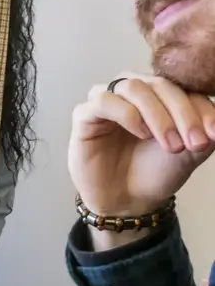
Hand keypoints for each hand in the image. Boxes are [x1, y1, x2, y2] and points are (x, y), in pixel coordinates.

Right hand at [69, 74, 214, 218]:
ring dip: (157, 114)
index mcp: (160, 94)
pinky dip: (127, 114)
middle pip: (160, 84)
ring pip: (132, 87)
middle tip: (193, 143)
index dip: (200, 107)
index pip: (183, 86)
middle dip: (182, 113)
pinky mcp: (84, 115)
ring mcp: (107, 100)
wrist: (127, 200)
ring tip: (171, 145)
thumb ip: (207, 132)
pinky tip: (141, 133)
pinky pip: (103, 101)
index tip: (213, 135)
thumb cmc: (156, 172)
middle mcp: (133, 91)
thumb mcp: (192, 151)